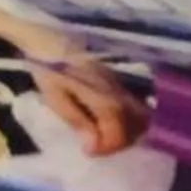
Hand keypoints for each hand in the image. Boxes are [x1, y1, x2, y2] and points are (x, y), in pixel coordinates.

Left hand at [25, 55, 145, 156]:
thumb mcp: (55, 97)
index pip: (118, 135)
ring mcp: (122, 88)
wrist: (50, 39)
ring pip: (140, 118)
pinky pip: (135, 107)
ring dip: (127, 132)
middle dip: (119, 142)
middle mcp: (121, 95)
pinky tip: (110, 124)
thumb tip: (93, 146)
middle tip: (97, 146)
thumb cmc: (50, 69)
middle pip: (136, 128)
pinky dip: (128, 120)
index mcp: (106, 100)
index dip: (106, 148)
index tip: (88, 151)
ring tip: (104, 137)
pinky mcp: (119, 83)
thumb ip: (78, 122)